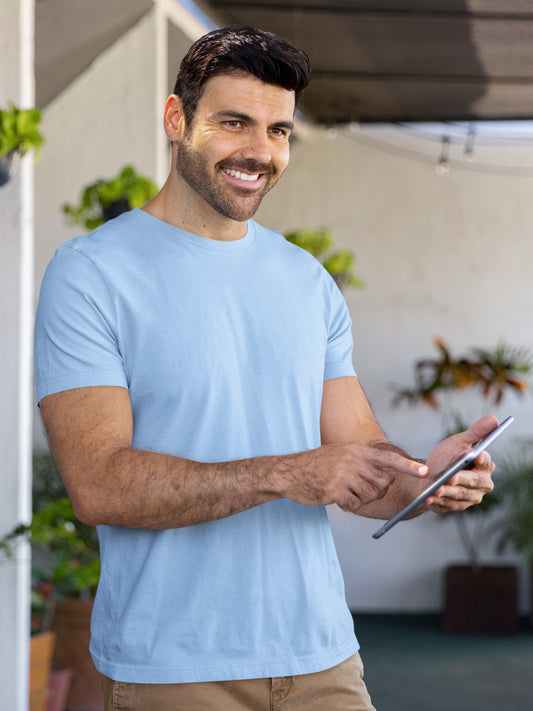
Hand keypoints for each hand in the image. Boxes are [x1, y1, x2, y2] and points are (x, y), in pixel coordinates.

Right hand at [280, 442, 427, 514]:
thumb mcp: (340, 453)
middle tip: (362, 490)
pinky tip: (338, 499)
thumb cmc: (316, 464)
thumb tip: (386, 477)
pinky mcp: (335, 491)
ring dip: (363, 500)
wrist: (289, 472)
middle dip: (378, 491)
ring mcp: (344, 475)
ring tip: (347, 493)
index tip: (425, 472)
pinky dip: (350, 506)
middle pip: (383, 483)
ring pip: (371, 496)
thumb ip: (362, 461)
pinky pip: (355, 506)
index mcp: (356, 450)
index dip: (408, 466)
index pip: (389, 458)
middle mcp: (353, 460)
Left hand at [424, 415, 496, 513]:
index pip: (486, 462)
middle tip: (451, 476)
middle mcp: (482, 484)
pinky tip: (428, 497)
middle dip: (461, 479)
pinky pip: (447, 505)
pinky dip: (437, 501)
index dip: (482, 460)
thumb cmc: (447, 457)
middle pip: (473, 481)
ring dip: (447, 492)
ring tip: (435, 488)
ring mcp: (470, 498)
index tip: (477, 455)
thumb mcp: (458, 442)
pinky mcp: (456, 507)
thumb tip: (494, 418)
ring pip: (459, 494)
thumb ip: (476, 432)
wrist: (428, 475)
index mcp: (485, 466)